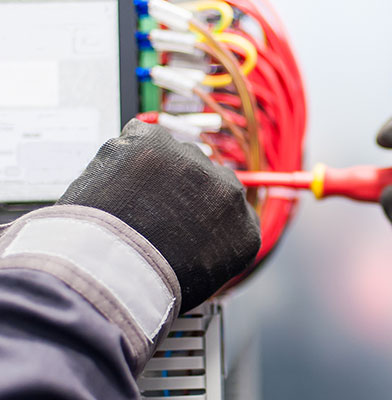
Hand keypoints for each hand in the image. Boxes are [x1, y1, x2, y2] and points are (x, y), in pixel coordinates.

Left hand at [58, 119, 260, 311]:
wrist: (108, 271)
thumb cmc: (148, 286)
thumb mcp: (201, 279)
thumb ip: (212, 247)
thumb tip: (198, 236)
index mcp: (244, 229)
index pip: (232, 209)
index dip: (204, 212)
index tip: (185, 220)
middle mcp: (227, 190)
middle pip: (205, 178)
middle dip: (181, 190)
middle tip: (150, 213)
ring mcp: (192, 164)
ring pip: (174, 157)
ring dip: (154, 172)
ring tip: (127, 203)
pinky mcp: (154, 143)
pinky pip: (140, 138)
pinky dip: (126, 155)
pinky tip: (116, 183)